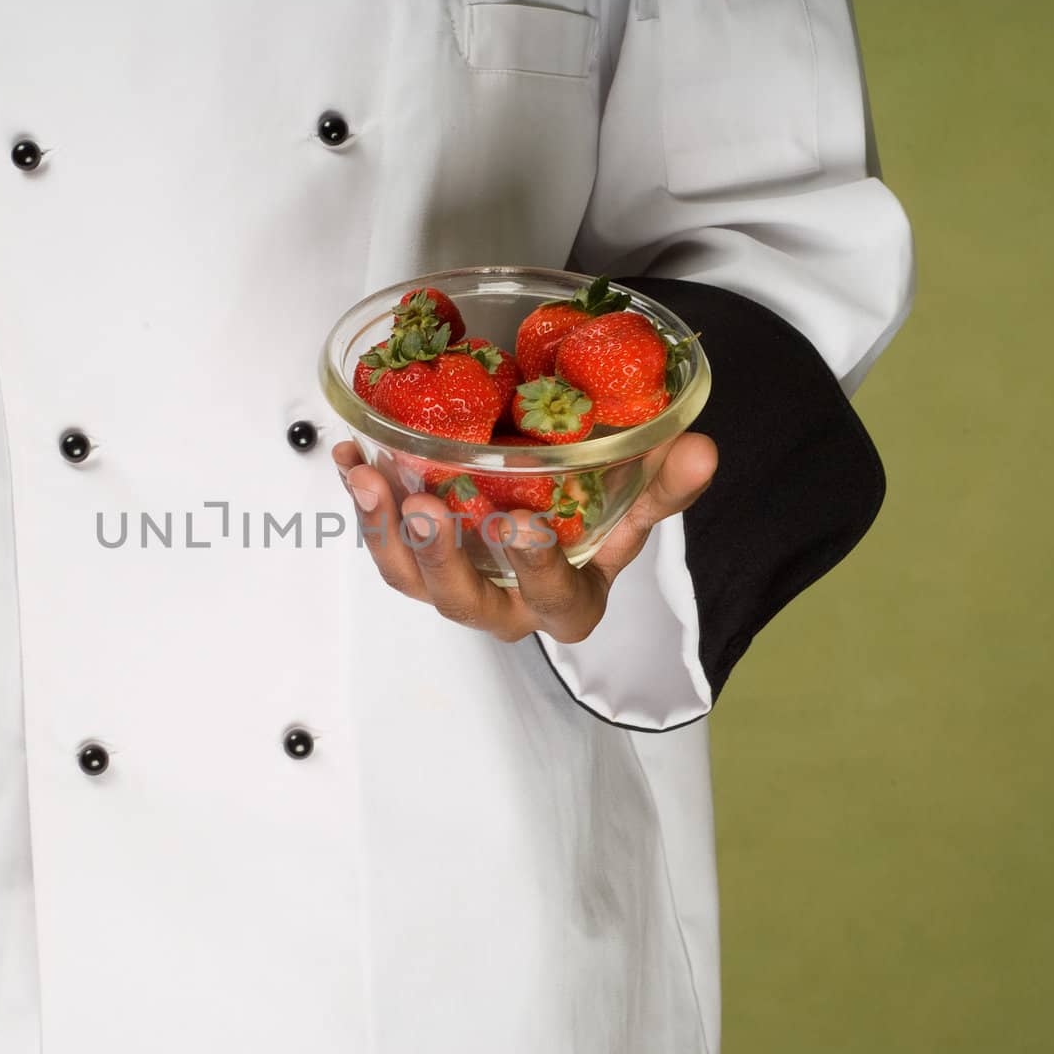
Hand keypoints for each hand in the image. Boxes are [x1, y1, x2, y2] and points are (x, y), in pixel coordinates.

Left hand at [333, 433, 716, 642]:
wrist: (550, 519)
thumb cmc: (592, 523)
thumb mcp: (634, 506)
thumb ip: (665, 483)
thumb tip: (702, 448)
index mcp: (564, 602)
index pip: (556, 600)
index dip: (537, 570)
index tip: (522, 526)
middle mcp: (502, 605)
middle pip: (462, 600)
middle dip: (439, 556)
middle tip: (424, 506)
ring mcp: (452, 584)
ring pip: (409, 576)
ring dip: (382, 528)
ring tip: (368, 476)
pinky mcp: (415, 558)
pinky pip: (381, 540)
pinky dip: (364, 501)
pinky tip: (351, 458)